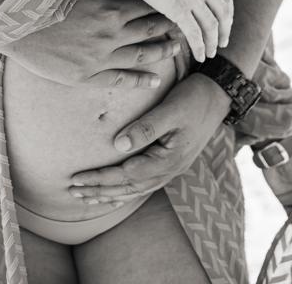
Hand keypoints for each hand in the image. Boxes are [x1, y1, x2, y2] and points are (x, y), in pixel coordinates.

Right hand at [8, 0, 179, 88]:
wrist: (14, 27)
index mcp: (109, 9)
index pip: (146, 6)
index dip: (164, 5)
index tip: (179, 3)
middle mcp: (109, 34)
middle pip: (149, 31)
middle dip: (169, 28)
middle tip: (186, 26)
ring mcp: (99, 58)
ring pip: (140, 56)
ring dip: (161, 53)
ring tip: (177, 50)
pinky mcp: (85, 76)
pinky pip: (120, 80)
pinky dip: (140, 80)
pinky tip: (155, 80)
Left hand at [68, 73, 230, 204]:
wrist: (219, 94)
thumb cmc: (195, 97)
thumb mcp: (171, 109)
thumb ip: (146, 127)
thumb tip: (117, 145)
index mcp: (169, 159)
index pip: (126, 175)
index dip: (100, 178)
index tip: (77, 178)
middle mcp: (170, 170)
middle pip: (128, 187)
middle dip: (99, 190)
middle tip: (72, 191)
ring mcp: (172, 168)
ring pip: (135, 189)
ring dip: (110, 194)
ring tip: (87, 197)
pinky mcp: (171, 161)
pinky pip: (144, 183)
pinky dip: (125, 189)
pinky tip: (114, 191)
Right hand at [127, 0, 233, 61]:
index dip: (229, 14)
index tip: (226, 25)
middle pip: (223, 13)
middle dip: (225, 31)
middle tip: (223, 44)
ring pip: (211, 26)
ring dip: (213, 43)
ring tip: (211, 53)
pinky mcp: (179, 8)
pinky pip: (195, 33)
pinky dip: (199, 47)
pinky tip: (199, 56)